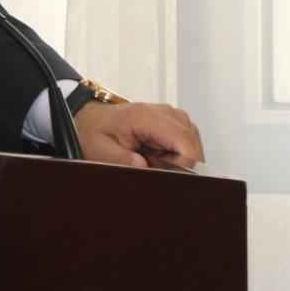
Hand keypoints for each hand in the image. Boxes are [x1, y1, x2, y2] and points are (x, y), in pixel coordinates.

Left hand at [72, 100, 204, 168]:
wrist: (97, 119)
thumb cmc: (99, 131)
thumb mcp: (101, 150)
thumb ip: (121, 159)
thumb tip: (142, 166)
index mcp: (146, 116)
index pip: (183, 142)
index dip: (183, 166)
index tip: (167, 177)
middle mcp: (166, 113)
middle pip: (191, 148)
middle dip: (176, 166)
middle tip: (149, 165)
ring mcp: (175, 117)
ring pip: (192, 150)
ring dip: (175, 162)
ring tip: (150, 158)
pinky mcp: (179, 125)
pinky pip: (188, 148)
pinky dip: (175, 157)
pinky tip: (157, 155)